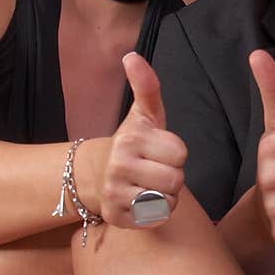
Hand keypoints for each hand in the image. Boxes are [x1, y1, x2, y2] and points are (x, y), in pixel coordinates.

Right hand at [96, 52, 187, 227]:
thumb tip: (132, 56)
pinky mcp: (116, 217)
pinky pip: (155, 218)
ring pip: (167, 200)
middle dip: (172, 175)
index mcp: (132, 139)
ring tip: (150, 184)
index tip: (159, 150)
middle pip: (176, 179)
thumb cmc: (132, 144)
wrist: (95, 174)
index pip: (180, 153)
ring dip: (166, 195)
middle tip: (156, 170)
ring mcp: (115, 193)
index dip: (175, 153)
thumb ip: (147, 86)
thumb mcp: (143, 114)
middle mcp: (120, 165)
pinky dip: (154, 212)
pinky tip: (142, 201)